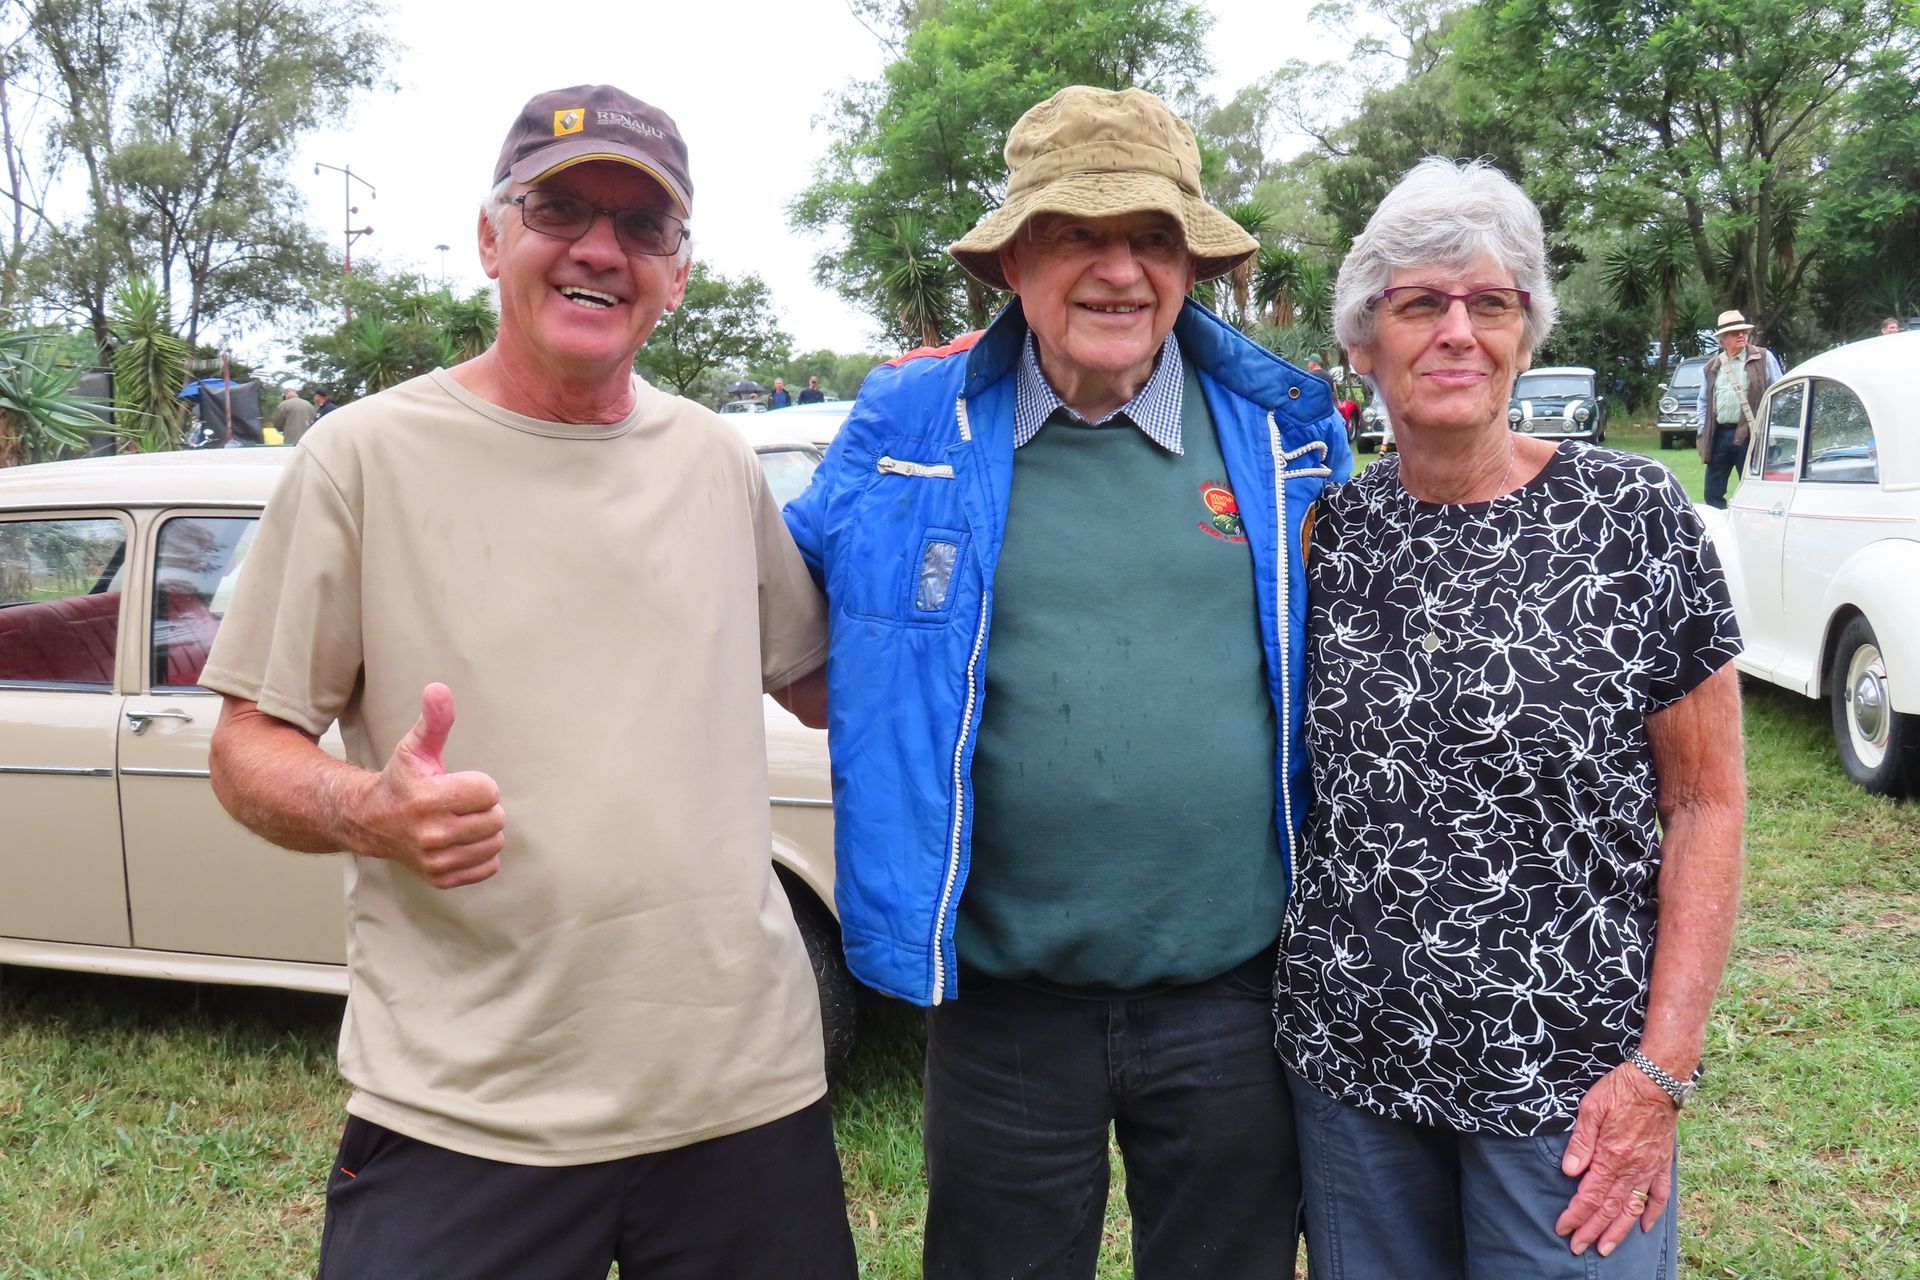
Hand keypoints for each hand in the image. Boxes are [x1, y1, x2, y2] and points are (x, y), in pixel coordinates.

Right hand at [362, 683, 505, 888]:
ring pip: (495, 843)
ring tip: (460, 821)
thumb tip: (439, 688)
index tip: (458, 784)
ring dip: (485, 831)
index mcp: (428, 799)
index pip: (489, 792)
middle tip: (460, 804)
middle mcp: (431, 834)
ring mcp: (435, 860)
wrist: (371, 822)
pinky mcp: (440, 879)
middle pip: (496, 819)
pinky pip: (489, 867)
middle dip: (483, 808)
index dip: (479, 785)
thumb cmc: (401, 781)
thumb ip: (434, 720)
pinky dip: (481, 854)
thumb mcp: (415, 747)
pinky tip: (460, 841)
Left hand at [1554, 1063, 1677, 1256]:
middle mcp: (1631, 1168)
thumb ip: (1580, 1142)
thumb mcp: (1591, 1108)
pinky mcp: (1662, 1164)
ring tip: (1606, 1248)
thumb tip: (1570, 1172)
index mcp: (1611, 1155)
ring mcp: (1649, 1168)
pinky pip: (1659, 1194)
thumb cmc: (1620, 1090)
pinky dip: (1651, 1213)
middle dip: (1591, 1230)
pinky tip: (1642, 1226)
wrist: (1657, 1080)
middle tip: (1578, 1248)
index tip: (1563, 1228)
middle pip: (1608, 1207)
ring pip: (1632, 1207)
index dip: (1575, 1214)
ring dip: (1618, 1230)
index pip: (1589, 1194)